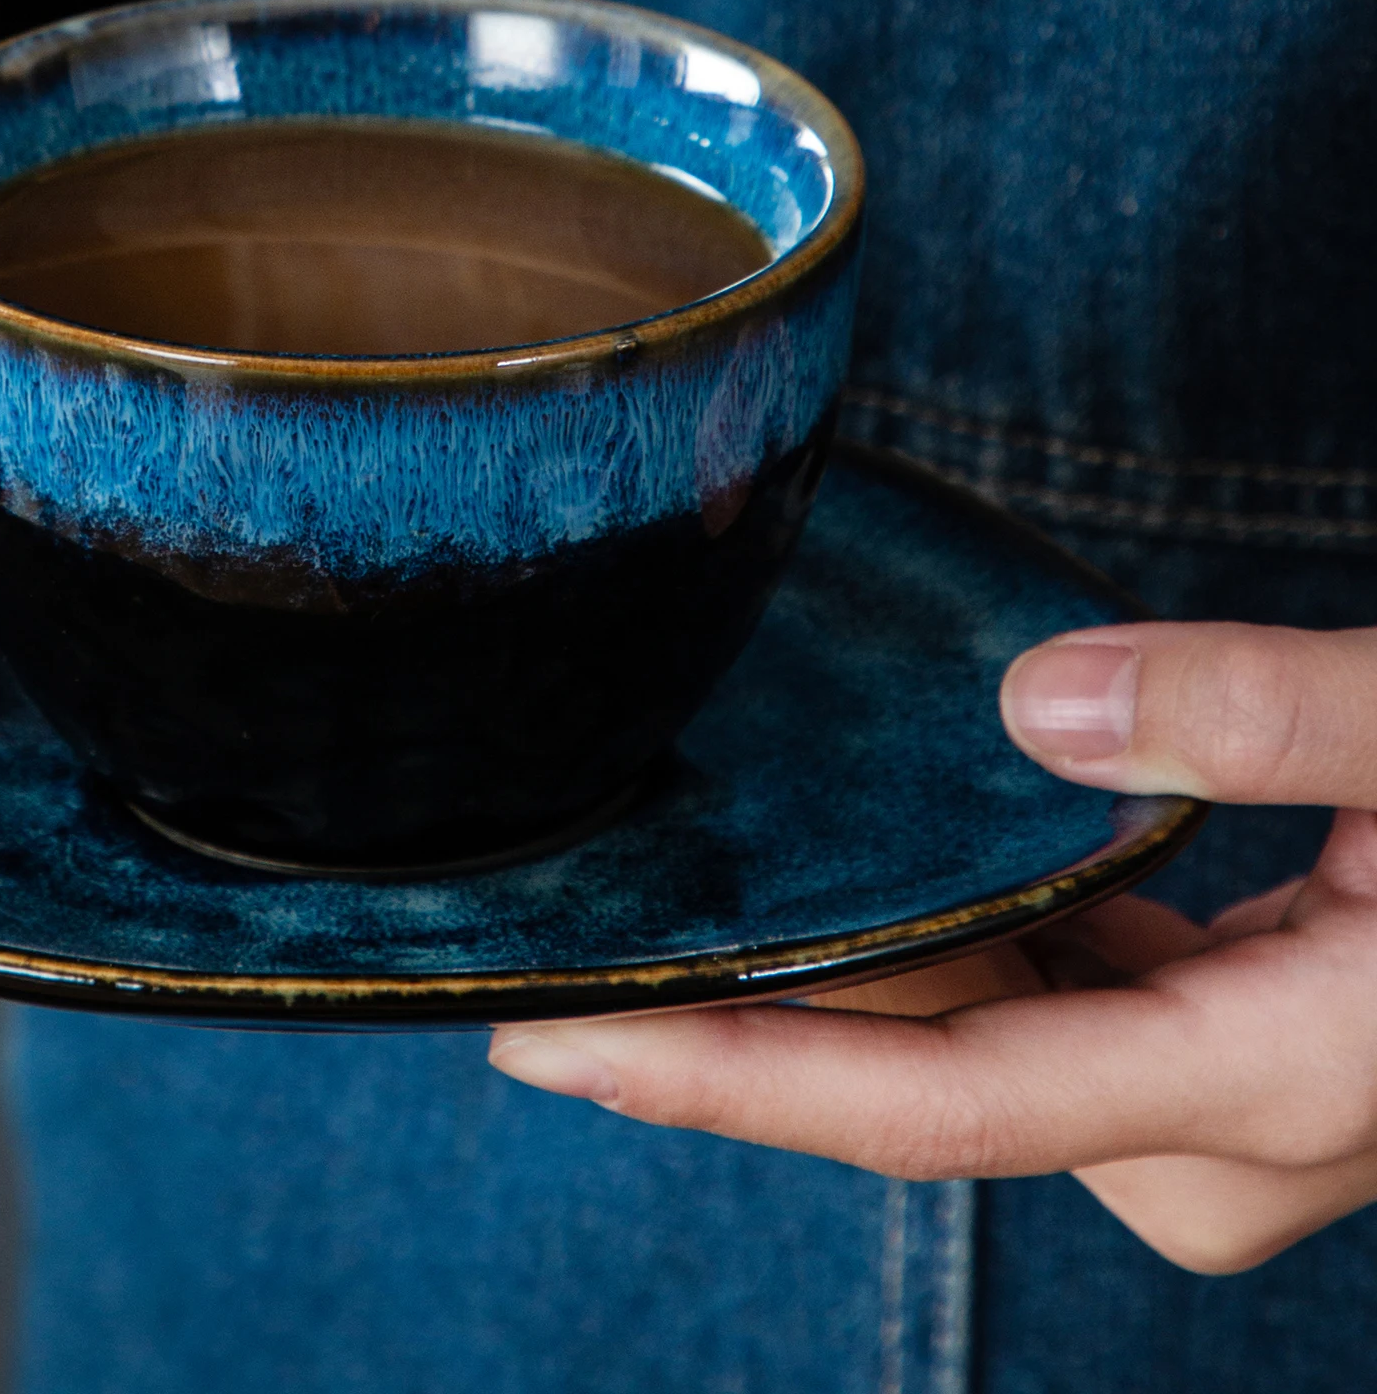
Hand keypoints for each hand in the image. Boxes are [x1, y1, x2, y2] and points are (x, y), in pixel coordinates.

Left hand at [488, 621, 1376, 1272]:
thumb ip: (1280, 717)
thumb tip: (1040, 705)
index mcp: (1275, 1073)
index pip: (942, 1102)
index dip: (729, 1079)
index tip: (553, 1050)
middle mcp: (1239, 1128)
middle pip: (933, 1079)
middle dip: (744, 1027)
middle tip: (556, 952)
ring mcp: (1243, 1103)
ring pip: (985, 1048)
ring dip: (841, 982)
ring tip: (671, 903)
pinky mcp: (1242, 1043)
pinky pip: (1046, 1012)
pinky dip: (951, 951)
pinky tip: (892, 874)